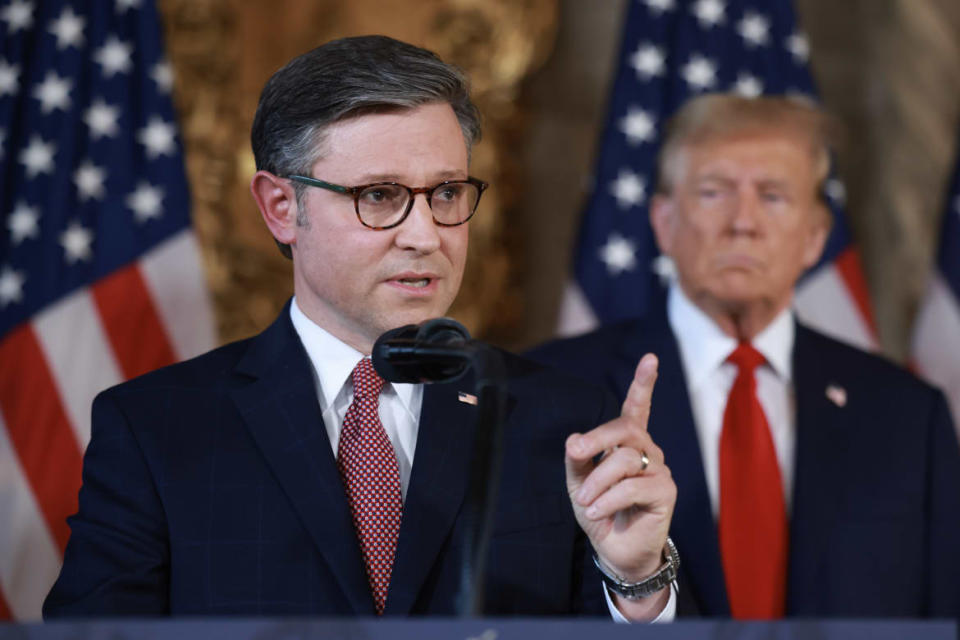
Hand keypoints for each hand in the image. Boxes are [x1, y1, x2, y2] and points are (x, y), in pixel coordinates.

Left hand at [566, 354, 675, 588]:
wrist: (615, 551)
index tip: (651, 358)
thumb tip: (574, 439)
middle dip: (596, 439)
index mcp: (628, 442)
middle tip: (576, 452)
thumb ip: (577, 459)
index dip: (644, 383)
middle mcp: (648, 450)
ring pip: (624, 460)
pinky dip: (607, 499)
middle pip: (624, 429)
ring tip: (585, 502)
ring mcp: (659, 470)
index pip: (637, 408)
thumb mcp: (578, 483)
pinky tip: (596, 511)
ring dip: (596, 481)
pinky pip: (631, 487)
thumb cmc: (599, 510)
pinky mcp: (666, 492)